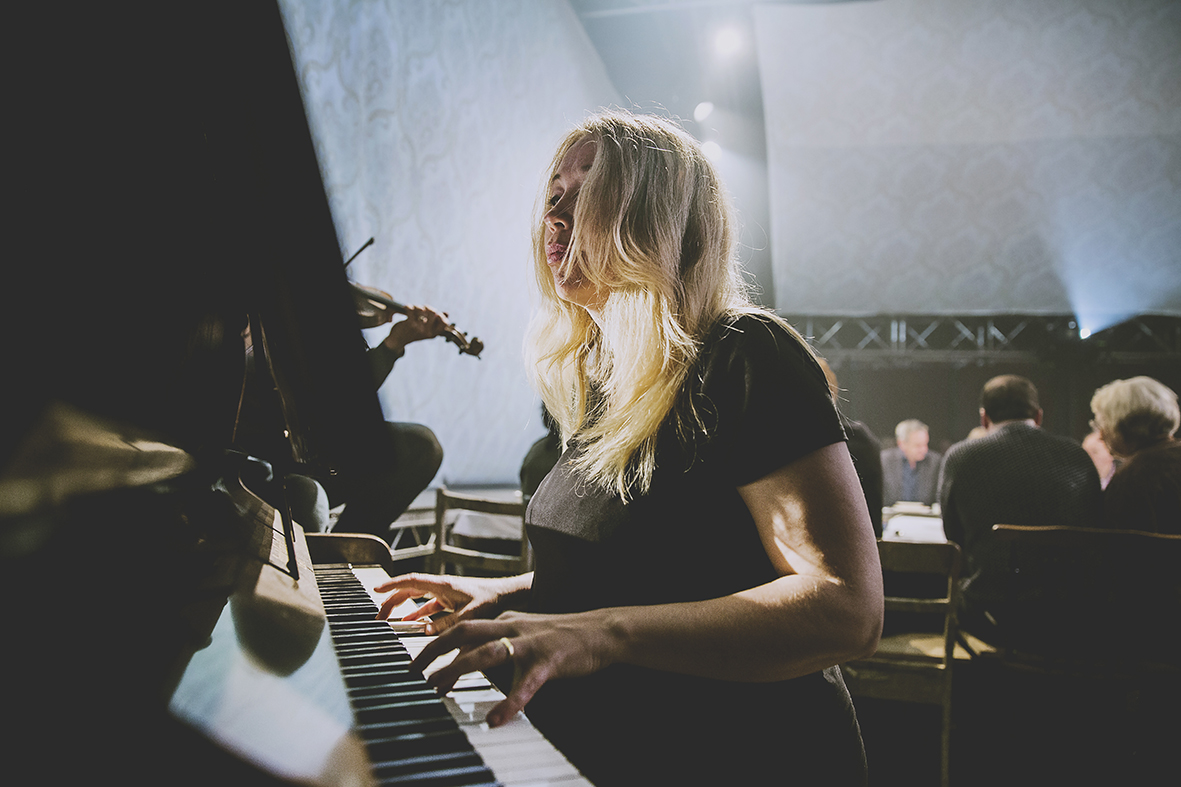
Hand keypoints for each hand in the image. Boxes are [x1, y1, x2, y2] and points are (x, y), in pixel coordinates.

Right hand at [373, 572, 525, 633]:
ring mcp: (446, 594)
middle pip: (410, 590)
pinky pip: (429, 608)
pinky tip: (413, 624)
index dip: (391, 585)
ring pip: (418, 599)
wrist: (509, 595)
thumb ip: (448, 625)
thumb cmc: (493, 599)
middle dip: (392, 600)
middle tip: (378, 615)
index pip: (411, 581)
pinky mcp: (452, 602)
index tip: (375, 589)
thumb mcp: (470, 614)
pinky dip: (419, 615)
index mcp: (443, 585)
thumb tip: (426, 633)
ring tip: (390, 620)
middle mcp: (442, 587)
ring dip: (404, 608)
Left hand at [382, 304, 449, 353]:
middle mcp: (428, 332)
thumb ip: (436, 321)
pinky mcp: (410, 324)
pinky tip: (406, 308)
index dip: (441, 315)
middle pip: (434, 312)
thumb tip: (447, 313)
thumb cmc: (413, 332)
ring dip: (417, 306)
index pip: (445, 323)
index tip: (435, 314)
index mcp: (433, 334)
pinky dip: (409, 307)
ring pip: (422, 309)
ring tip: (414, 309)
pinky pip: (412, 310)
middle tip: (422, 309)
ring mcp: (419, 328)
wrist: (398, 340)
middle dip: (428, 308)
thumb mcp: (426, 329)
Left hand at [411, 609, 614, 726]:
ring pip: (486, 652)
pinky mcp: (548, 661)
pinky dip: (509, 703)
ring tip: (439, 690)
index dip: (437, 644)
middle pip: (464, 632)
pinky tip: (496, 719)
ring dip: (458, 671)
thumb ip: (501, 640)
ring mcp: (529, 642)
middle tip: (415, 673)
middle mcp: (512, 626)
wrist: (602, 631)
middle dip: (434, 651)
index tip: (418, 663)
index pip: (464, 628)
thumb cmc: (564, 636)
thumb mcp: (527, 631)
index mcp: (506, 620)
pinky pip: (524, 684)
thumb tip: (473, 655)